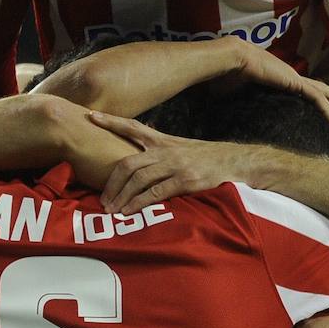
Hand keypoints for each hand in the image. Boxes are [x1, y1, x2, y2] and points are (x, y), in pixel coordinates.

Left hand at [94, 114, 250, 212]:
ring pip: (138, 179)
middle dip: (111, 182)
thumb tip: (142, 159)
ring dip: (121, 196)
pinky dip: (139, 203)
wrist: (237, 162)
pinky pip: (156, 193)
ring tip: (111, 210)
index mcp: (163, 141)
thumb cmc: (208, 158)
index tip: (90, 116)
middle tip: (102, 200)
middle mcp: (166, 151)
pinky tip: (130, 212)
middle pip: (127, 162)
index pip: (132, 127)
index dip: (111, 121)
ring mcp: (175, 165)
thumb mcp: (183, 147)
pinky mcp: (185, 180)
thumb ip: (161, 151)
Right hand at [223, 45, 328, 128]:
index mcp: (282, 80)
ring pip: (324, 94)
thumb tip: (239, 118)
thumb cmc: (229, 76)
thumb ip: (249, 104)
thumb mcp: (243, 94)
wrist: (230, 60)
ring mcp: (294, 79)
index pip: (306, 91)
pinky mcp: (294, 82)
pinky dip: (327, 110)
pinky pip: (316, 98)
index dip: (319, 99)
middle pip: (322, 90)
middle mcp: (292, 78)